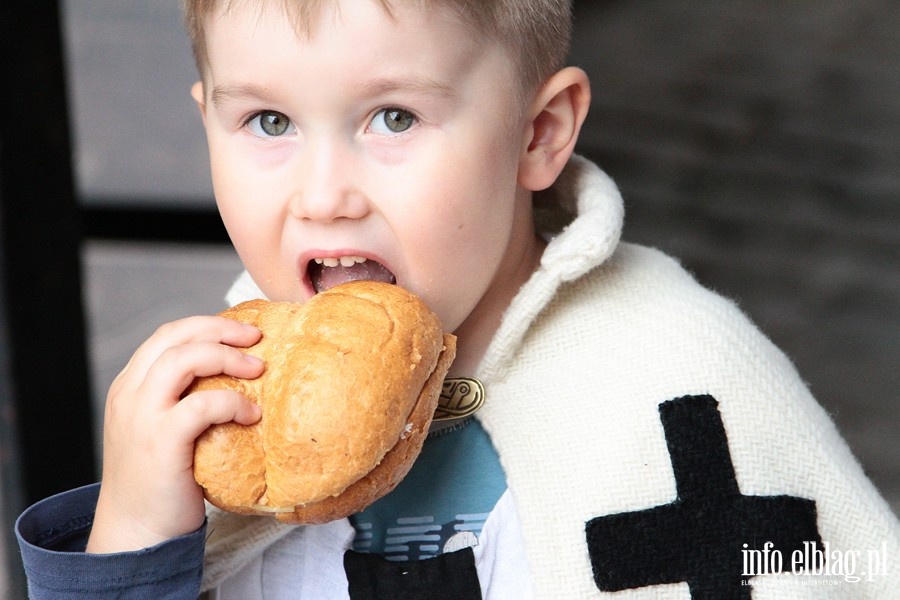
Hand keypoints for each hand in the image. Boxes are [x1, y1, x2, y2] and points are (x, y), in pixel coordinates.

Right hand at [86, 315, 264, 552]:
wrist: (136, 532)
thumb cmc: (160, 483)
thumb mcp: (161, 430)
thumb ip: (181, 400)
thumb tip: (235, 377)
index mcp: (129, 387)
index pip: (166, 336)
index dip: (206, 326)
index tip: (240, 332)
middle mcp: (129, 395)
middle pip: (174, 336)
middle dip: (219, 328)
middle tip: (255, 336)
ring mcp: (141, 417)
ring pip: (183, 360)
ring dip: (227, 357)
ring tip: (258, 369)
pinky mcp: (161, 441)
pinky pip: (201, 405)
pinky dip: (232, 402)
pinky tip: (251, 414)